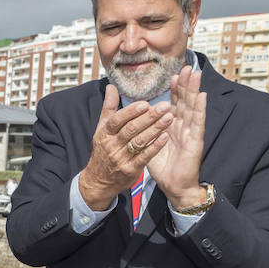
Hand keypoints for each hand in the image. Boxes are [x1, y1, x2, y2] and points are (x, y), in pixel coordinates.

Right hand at [76, 85, 171, 210]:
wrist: (98, 180)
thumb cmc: (103, 151)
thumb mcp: (102, 129)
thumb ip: (109, 107)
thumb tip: (111, 86)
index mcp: (105, 133)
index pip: (117, 120)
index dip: (131, 112)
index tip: (145, 103)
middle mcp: (112, 145)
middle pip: (131, 130)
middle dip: (149, 118)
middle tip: (165, 106)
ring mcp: (121, 158)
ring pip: (139, 142)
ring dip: (155, 129)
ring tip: (170, 118)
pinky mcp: (130, 170)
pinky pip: (144, 157)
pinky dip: (155, 146)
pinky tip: (165, 137)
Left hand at [147, 66, 207, 209]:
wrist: (175, 185)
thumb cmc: (163, 165)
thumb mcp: (150, 143)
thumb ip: (146, 128)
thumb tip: (136, 116)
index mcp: (172, 126)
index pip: (174, 104)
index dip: (174, 89)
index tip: (173, 73)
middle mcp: (183, 126)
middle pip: (185, 101)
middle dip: (185, 84)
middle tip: (186, 66)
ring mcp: (191, 132)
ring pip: (192, 107)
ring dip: (193, 89)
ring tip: (194, 73)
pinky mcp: (195, 141)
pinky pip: (197, 123)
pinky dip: (199, 109)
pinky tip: (201, 96)